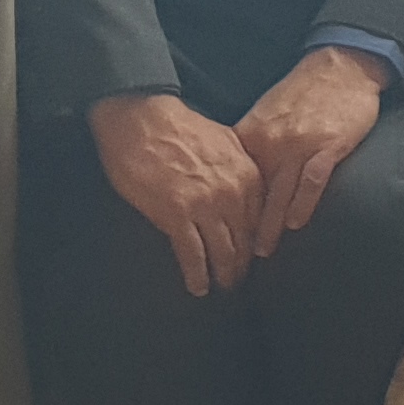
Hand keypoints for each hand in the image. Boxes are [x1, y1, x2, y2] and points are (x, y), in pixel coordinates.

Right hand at [92, 91, 264, 296]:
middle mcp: (233, 194)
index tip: (254, 256)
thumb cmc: (178, 127)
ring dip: (224, 274)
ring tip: (221, 287)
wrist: (142, 117)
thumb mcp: (224, 142)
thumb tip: (243, 188)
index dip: (257, 242)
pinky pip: (193, 255)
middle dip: (242, 265)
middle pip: (245, 241)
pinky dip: (197, 275)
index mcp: (247, 175)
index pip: (261, 219)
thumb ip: (238, 169)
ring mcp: (206, 206)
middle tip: (238, 281)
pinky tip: (198, 287)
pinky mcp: (177, 215)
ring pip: (223, 252)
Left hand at [234, 46, 385, 260]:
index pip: (233, 181)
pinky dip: (303, 203)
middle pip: (253, 194)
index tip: (219, 233)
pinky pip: (312, 181)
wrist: (338, 67)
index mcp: (251, 134)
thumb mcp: (266, 114)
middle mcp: (270, 142)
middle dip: (243, 227)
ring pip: (279, 193)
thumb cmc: (303, 92)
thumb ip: (252, 143)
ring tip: (262, 252)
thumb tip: (234, 174)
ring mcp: (299, 145)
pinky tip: (296, 224)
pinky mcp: (327, 146)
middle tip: (233, 255)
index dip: (226, 211)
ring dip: (269, 226)